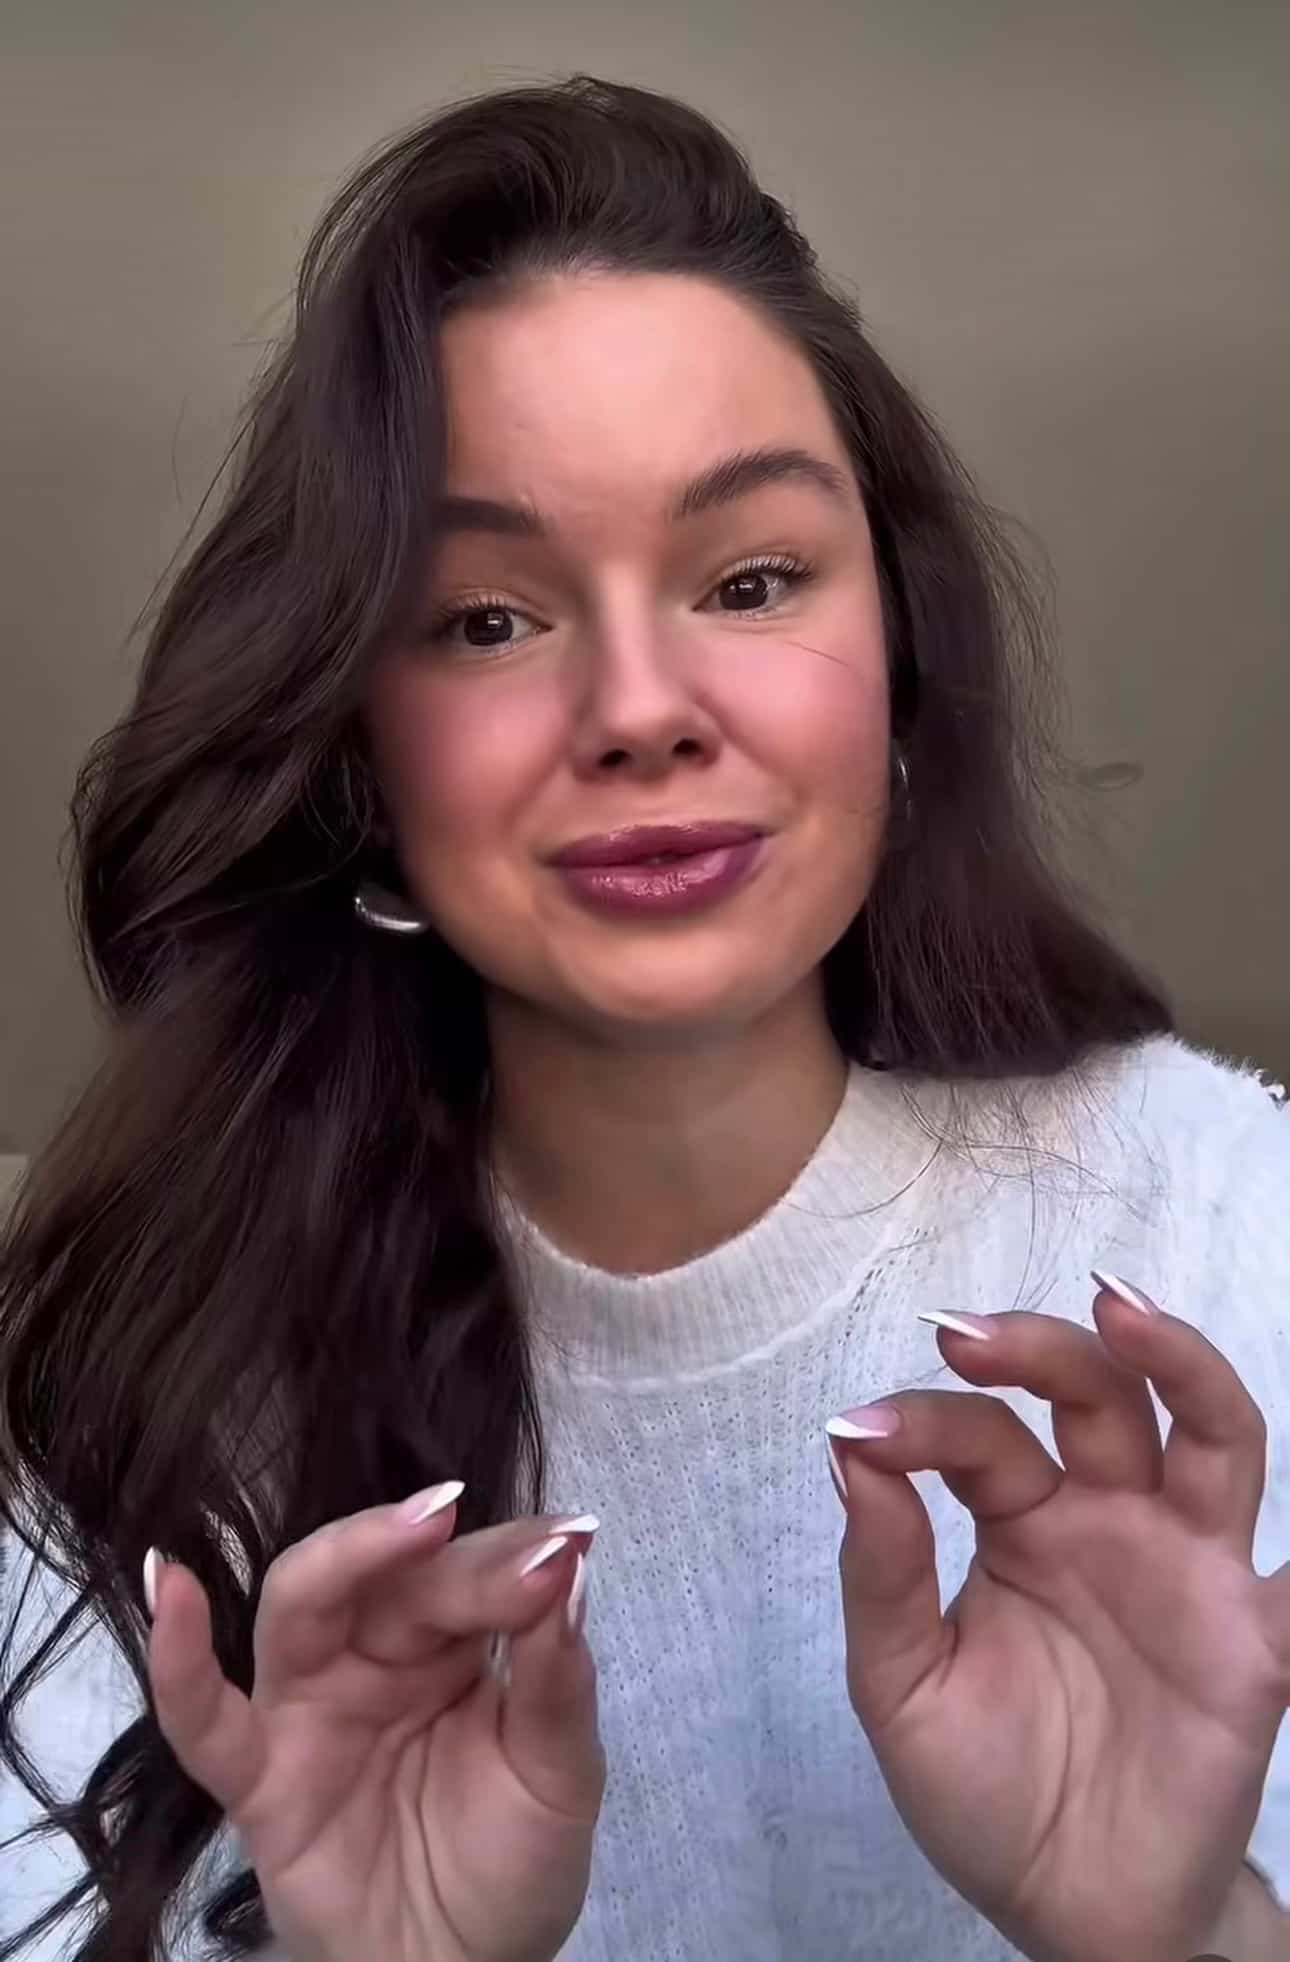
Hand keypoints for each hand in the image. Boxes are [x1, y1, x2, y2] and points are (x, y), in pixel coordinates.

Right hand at [145, 1488, 602, 1961]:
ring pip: (303, 1604)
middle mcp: (377, 1657)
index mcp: (454, 1643)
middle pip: (391, 1577)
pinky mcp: (259, 1779)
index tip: (569, 1538)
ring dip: (349, 1555)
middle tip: (492, 1533)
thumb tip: (573, 1559)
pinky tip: (171, 1587)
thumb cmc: (511, 1868)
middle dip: (441, 1552)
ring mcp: (310, 1709)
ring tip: (415, 1526)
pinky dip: (178, 1658)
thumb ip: (557, 1676)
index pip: (471, 1575)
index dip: (514, 1558)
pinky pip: (204, 1718)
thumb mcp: (559, 1774)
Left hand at [828, 1281, 1289, 1961]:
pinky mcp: (1252, 1641)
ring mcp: (1187, 1567)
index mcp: (1022, 1521)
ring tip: (1121, 1310)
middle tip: (969, 1335)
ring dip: (1174, 1363)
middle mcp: (1110, 1520)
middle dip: (1039, 1349)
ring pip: (1207, 1434)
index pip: (982, 1437)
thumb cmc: (986, 1789)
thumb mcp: (903, 1687)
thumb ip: (882, 1574)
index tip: (866, 1431)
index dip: (924, 1423)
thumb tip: (850, 1450)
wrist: (1070, 1911)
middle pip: (1096, 1397)